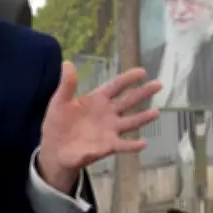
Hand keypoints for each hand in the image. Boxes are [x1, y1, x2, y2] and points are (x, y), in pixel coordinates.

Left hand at [38, 62, 160, 193]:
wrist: (54, 149)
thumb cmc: (58, 123)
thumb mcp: (59, 102)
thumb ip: (67, 84)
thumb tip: (67, 63)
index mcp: (97, 100)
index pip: (116, 86)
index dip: (128, 78)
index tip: (142, 71)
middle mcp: (108, 113)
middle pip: (129, 101)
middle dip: (143, 92)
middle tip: (158, 84)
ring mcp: (110, 130)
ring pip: (130, 122)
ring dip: (143, 118)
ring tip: (155, 112)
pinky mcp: (107, 147)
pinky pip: (123, 146)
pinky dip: (132, 146)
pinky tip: (143, 144)